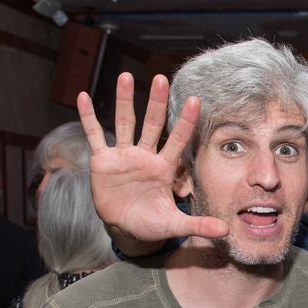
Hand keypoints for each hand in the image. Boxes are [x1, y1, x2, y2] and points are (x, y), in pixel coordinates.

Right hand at [77, 72, 227, 255]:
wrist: (126, 228)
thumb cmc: (152, 222)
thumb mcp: (175, 224)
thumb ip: (198, 225)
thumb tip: (225, 231)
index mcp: (164, 167)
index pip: (177, 140)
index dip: (185, 121)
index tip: (195, 100)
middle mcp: (145, 156)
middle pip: (152, 124)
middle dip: (156, 102)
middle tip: (161, 77)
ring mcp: (124, 156)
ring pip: (124, 123)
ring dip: (124, 100)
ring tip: (125, 76)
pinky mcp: (102, 161)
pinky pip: (94, 135)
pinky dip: (88, 117)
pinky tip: (83, 97)